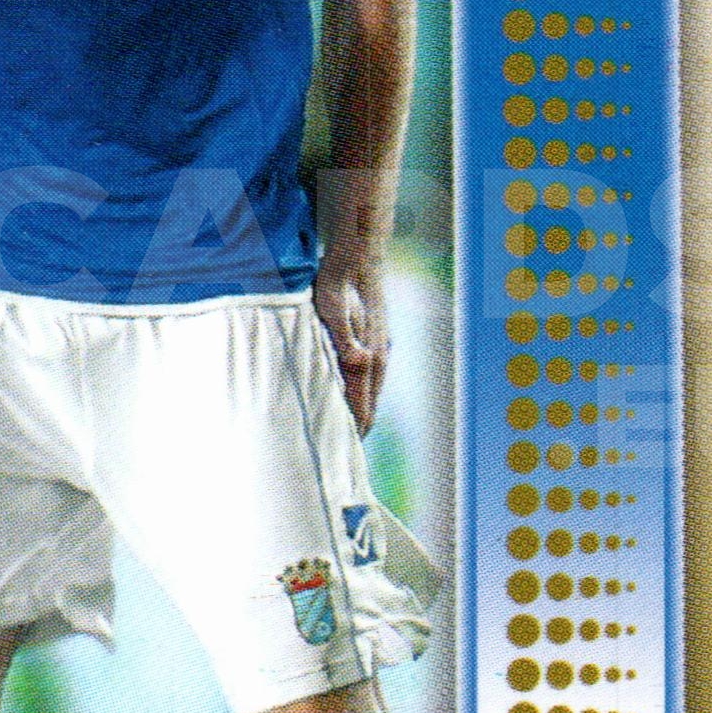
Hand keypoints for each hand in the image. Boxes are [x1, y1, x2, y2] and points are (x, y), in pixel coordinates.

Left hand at [313, 255, 389, 435]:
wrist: (358, 257)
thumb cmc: (337, 284)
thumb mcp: (333, 310)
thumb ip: (345, 340)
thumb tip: (360, 363)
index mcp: (368, 358)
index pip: (361, 408)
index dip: (351, 433)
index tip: (338, 455)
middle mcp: (378, 357)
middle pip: (369, 405)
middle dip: (354, 429)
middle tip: (336, 453)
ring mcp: (379, 348)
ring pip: (370, 391)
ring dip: (357, 411)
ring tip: (341, 430)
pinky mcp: (374, 339)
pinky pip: (368, 377)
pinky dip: (358, 393)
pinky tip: (347, 393)